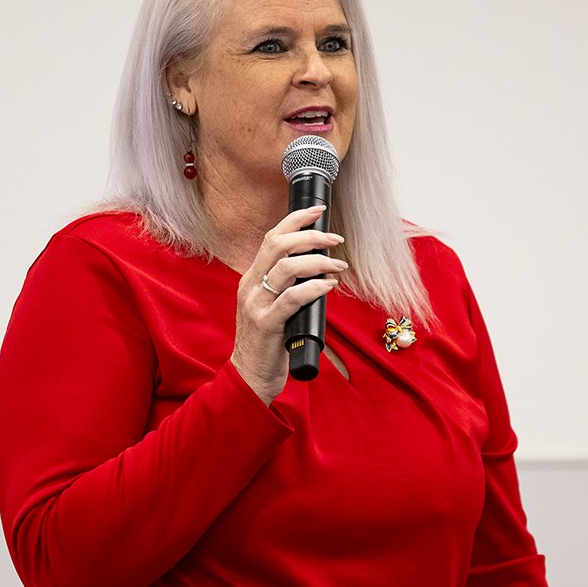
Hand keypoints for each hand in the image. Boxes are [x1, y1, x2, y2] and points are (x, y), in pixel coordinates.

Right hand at [231, 205, 346, 404]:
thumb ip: (286, 286)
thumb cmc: (267, 341)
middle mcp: (250, 286)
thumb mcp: (272, 305)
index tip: (318, 211)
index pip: (272, 238)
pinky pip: (293, 298)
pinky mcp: (267, 324)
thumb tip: (318, 266)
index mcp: (252, 278)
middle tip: (334, 239)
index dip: (295, 220)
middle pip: (278, 245)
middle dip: (310, 236)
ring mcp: (256, 305)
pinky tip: (328, 286)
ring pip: (286, 268)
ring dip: (317, 261)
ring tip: (337, 266)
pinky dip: (314, 287)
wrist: (250, 375)